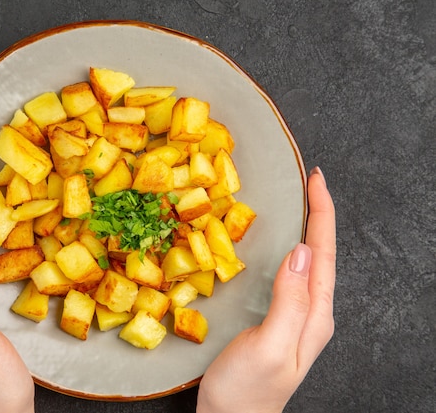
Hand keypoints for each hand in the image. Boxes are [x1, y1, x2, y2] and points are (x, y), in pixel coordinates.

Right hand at [196, 167, 335, 412]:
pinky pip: (289, 275)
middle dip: (319, 214)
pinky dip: (288, 249)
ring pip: (307, 263)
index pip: (324, 253)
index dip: (322, 213)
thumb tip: (301, 252)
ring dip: (307, 229)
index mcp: (315, 315)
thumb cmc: (246, 391)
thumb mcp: (270, 345)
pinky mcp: (276, 320)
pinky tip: (279, 245)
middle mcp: (311, 313)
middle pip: (321, 254)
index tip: (315, 180)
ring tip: (301, 203)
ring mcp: (295, 318)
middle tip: (310, 182)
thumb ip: (290, 300)